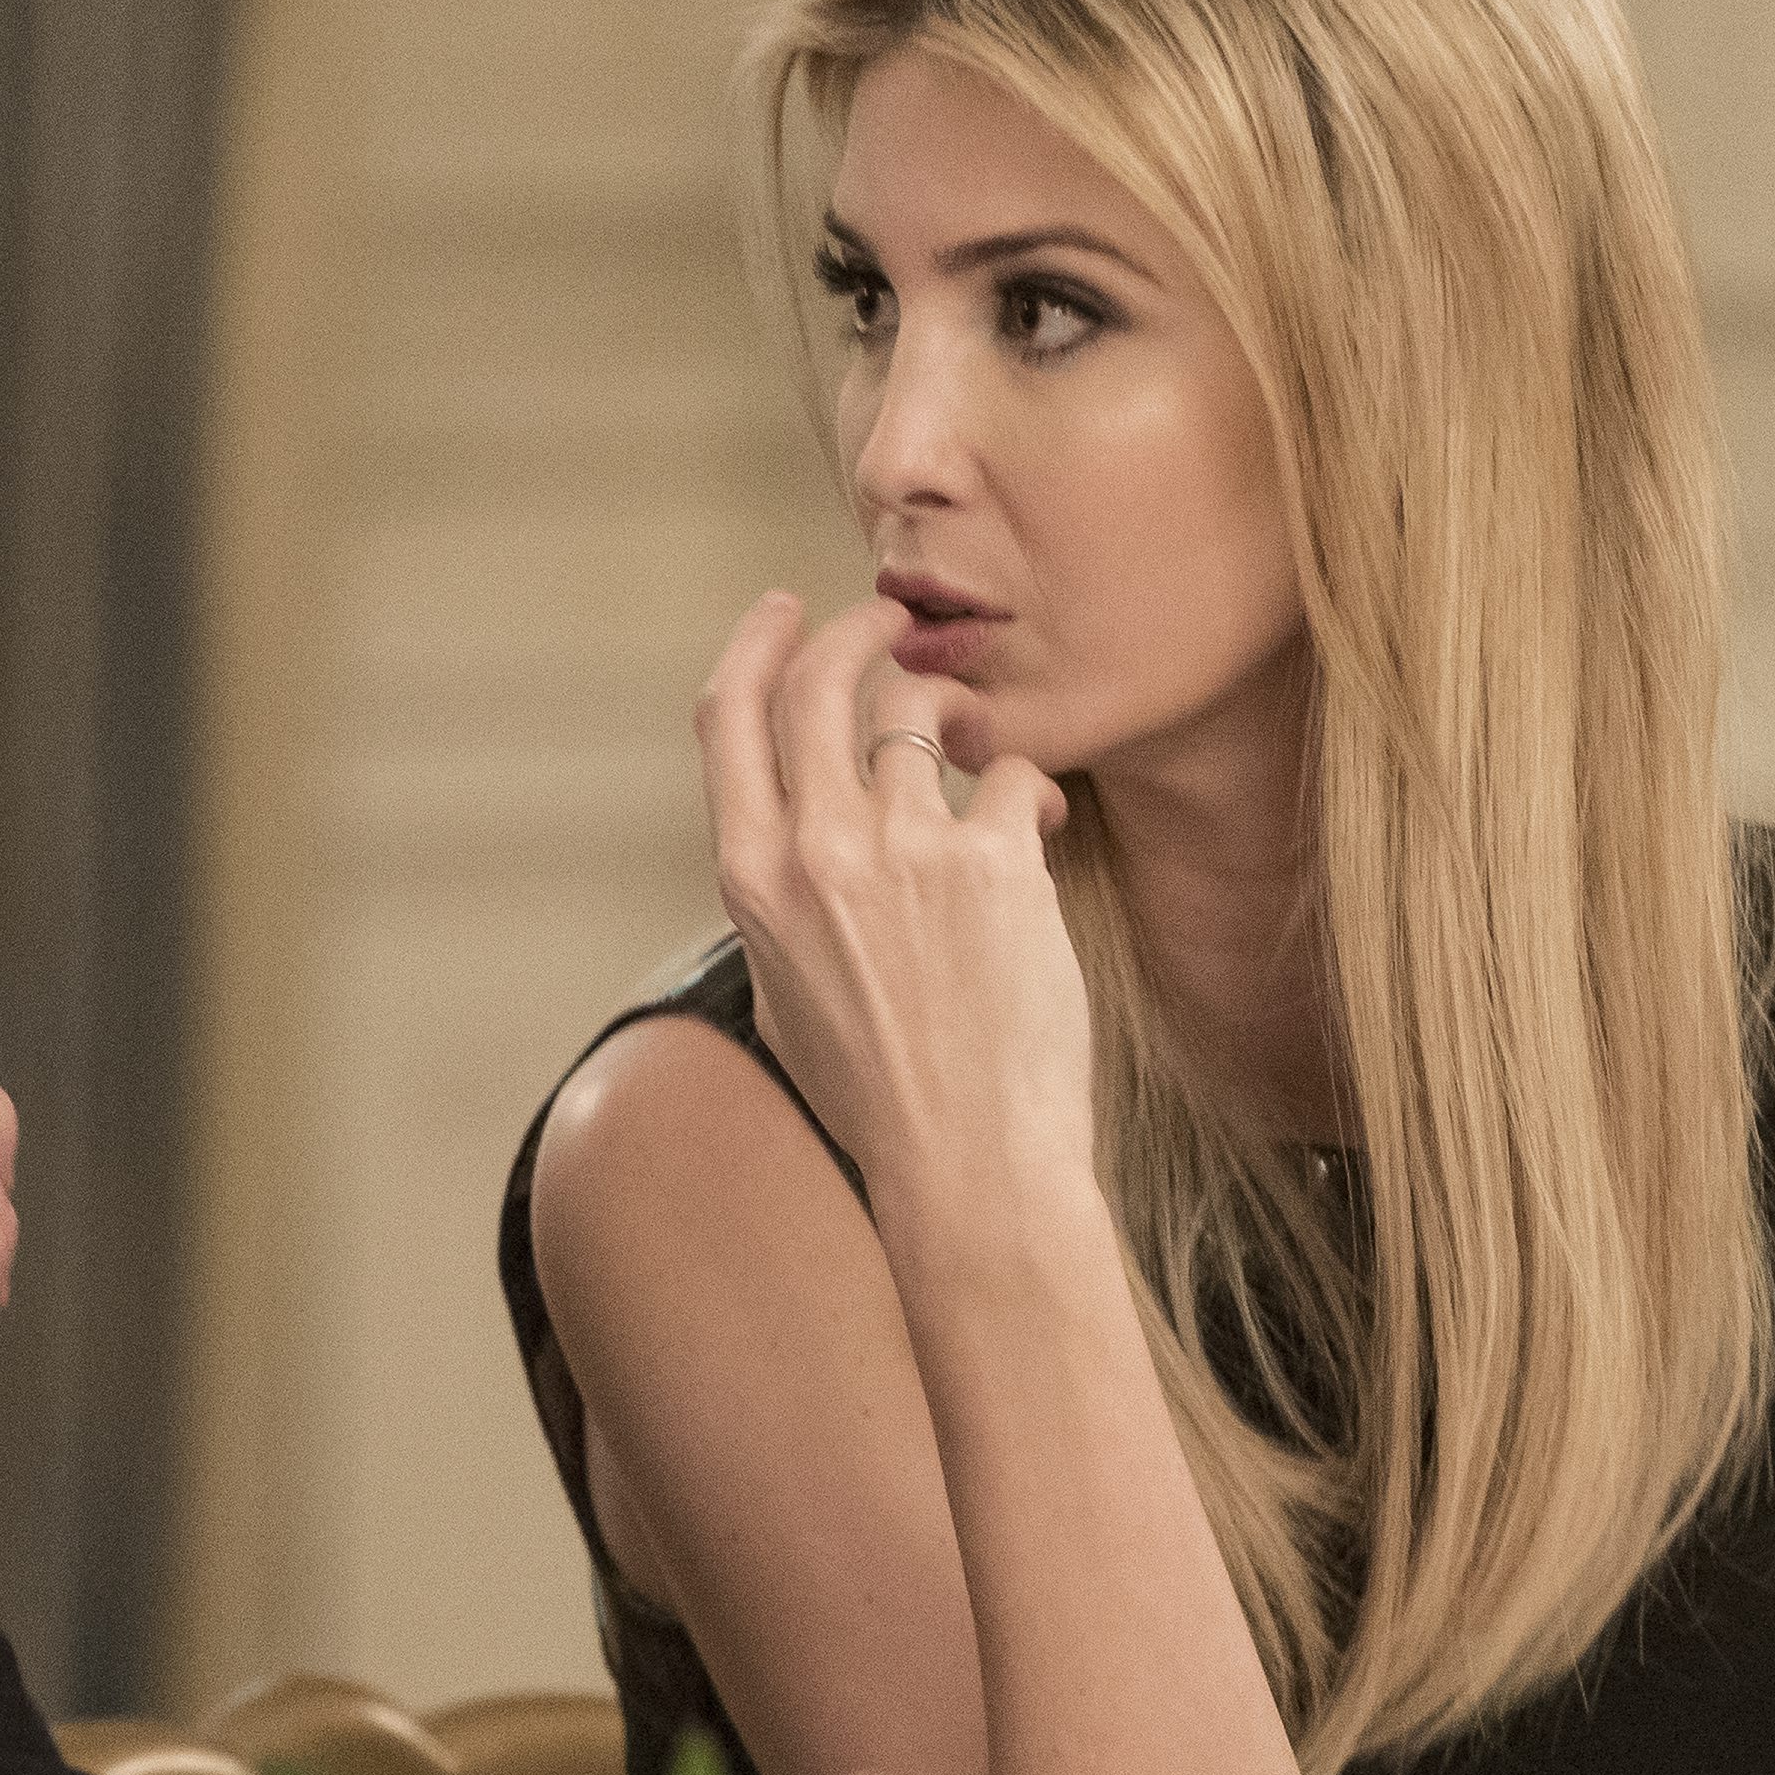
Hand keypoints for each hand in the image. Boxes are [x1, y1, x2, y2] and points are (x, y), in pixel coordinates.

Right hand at [696, 590, 1090, 1250]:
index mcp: (753, 879)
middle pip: (817, 682)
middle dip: (854, 630)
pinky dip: (1034, 788)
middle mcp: (818, 850)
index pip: (728, 716)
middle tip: (886, 624)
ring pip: (920, 712)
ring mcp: (907, 850)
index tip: (782, 611)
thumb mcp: (781, 990)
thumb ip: (779, 898)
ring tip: (975, 741)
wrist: (969, 1163)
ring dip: (952, 707)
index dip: (754, 644)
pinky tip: (1046, 822)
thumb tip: (793, 836)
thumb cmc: (877, 1097)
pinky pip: (1015, 773)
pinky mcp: (997, 863)